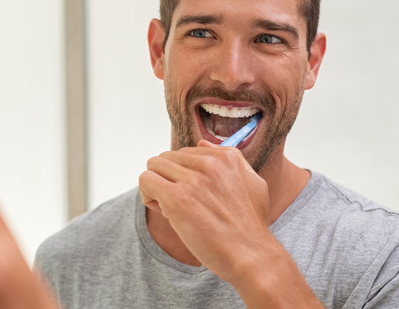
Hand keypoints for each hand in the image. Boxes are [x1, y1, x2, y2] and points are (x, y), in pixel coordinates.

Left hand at [138, 140, 272, 282]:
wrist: (251, 255)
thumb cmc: (250, 226)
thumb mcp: (253, 183)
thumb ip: (230, 159)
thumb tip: (202, 143)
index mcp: (226, 157)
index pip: (186, 153)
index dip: (184, 175)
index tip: (194, 195)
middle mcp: (209, 163)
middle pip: (167, 158)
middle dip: (168, 179)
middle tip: (181, 204)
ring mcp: (192, 180)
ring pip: (153, 166)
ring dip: (157, 187)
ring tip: (172, 208)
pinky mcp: (177, 198)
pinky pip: (146, 181)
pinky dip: (148, 196)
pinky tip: (164, 212)